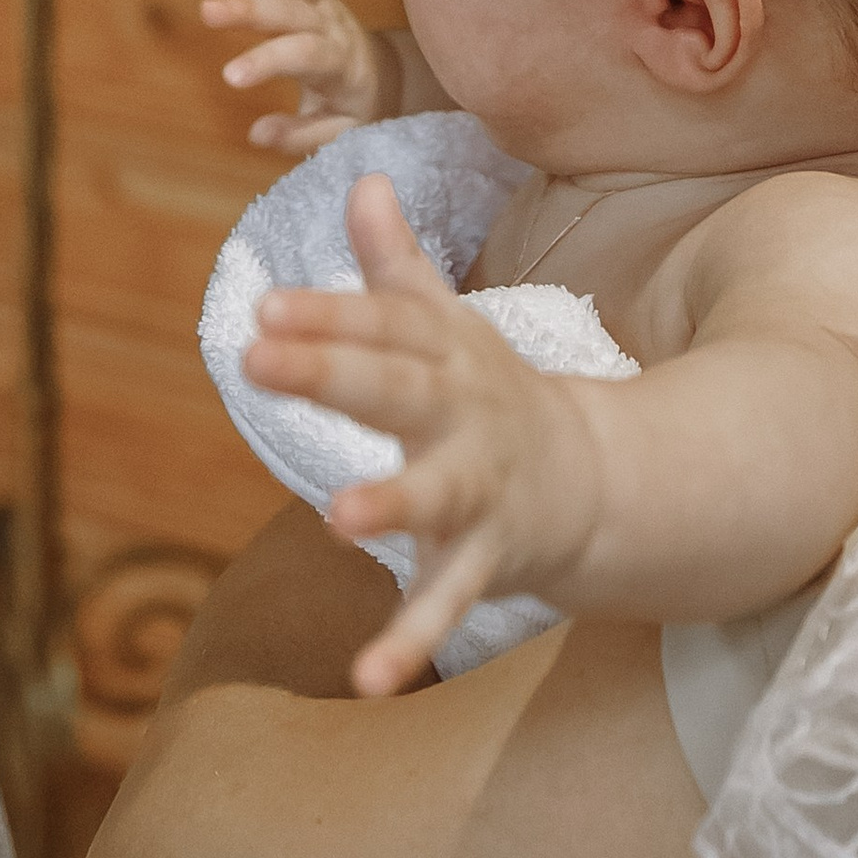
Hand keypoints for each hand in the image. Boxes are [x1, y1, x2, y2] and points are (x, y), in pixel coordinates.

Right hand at [202, 0, 392, 152]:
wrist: (385, 77)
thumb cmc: (357, 110)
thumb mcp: (342, 134)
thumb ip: (301, 136)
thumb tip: (257, 134)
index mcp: (339, 64)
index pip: (303, 58)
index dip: (267, 64)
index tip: (229, 77)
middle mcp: (331, 26)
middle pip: (292, 10)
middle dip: (250, 9)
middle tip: (208, 11)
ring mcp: (323, 2)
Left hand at [243, 175, 609, 692]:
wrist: (598, 483)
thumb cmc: (495, 396)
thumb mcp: (450, 326)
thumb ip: (397, 263)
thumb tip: (361, 179)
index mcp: (444, 354)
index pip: (380, 323)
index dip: (324, 313)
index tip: (263, 307)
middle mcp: (463, 414)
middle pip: (395, 385)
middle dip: (332, 369)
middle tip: (259, 358)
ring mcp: (479, 488)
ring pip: (433, 494)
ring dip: (389, 503)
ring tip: (336, 517)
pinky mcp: (487, 559)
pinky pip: (446, 603)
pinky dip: (409, 643)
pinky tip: (366, 679)